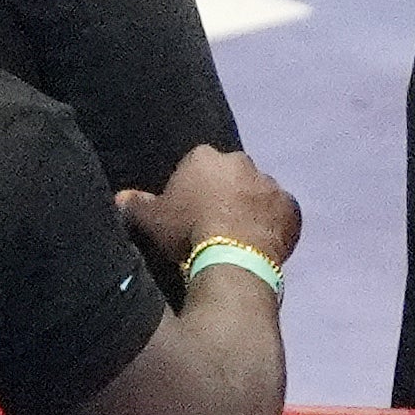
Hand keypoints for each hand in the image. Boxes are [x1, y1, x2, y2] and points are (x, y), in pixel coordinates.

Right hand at [118, 145, 302, 269]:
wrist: (233, 257)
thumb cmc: (187, 232)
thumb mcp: (151, 220)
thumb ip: (135, 204)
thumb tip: (121, 197)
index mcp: (206, 157)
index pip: (198, 163)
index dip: (194, 185)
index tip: (191, 206)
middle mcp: (242, 162)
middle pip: (232, 174)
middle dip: (227, 190)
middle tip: (218, 218)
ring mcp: (271, 184)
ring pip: (259, 191)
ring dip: (252, 205)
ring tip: (242, 232)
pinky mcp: (292, 208)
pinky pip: (281, 212)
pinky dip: (274, 222)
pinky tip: (264, 240)